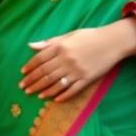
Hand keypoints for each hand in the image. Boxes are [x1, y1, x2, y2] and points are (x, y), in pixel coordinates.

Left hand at [20, 21, 135, 101]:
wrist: (113, 42)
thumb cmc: (90, 36)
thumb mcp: (69, 35)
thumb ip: (50, 42)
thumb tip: (30, 46)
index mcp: (61, 47)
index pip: (40, 59)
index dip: (30, 67)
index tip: (23, 74)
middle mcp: (67, 59)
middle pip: (45, 73)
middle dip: (32, 81)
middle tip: (23, 87)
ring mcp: (77, 71)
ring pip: (56, 83)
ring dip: (43, 90)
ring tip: (35, 94)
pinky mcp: (87, 79)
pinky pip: (72, 90)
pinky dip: (62, 95)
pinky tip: (54, 99)